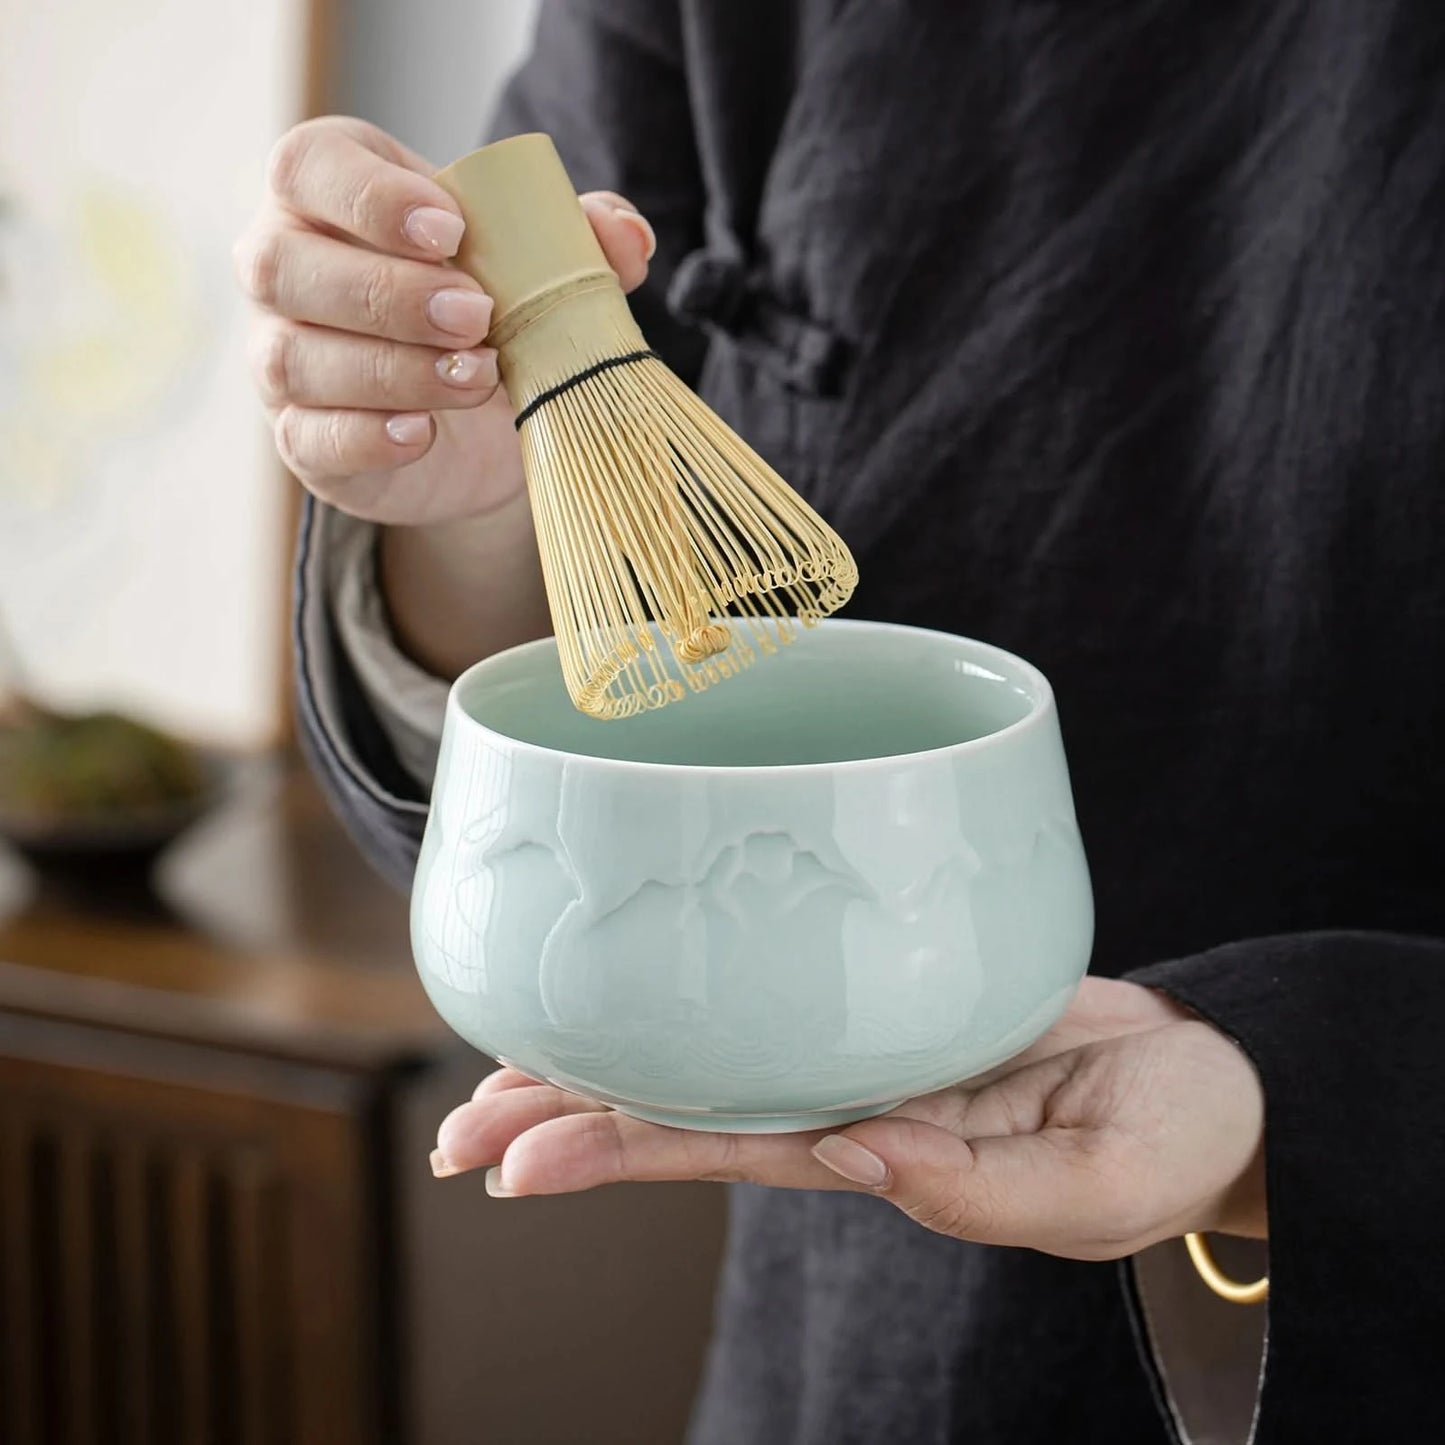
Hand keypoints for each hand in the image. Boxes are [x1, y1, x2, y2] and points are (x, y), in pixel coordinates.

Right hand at [235, 116, 655, 526]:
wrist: (471, 425)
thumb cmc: (483, 311)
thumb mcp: (530, 265)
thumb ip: (575, 240)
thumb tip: (629, 238)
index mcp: (327, 192)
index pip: (308, 168)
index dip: (370, 197)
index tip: (450, 230)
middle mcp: (282, 267)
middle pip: (284, 264)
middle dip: (387, 292)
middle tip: (477, 316)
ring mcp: (278, 357)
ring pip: (293, 356)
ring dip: (391, 369)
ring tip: (478, 377)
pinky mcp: (300, 439)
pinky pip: (308, 436)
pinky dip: (367, 436)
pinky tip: (423, 433)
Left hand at [431, 978, 1266, 1259]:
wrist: (1210, 1085)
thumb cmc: (1167, 1143)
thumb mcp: (1094, 1186)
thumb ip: (978, 1189)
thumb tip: (855, 1160)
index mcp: (886, 1154)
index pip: (722, 1153)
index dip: (614, 1154)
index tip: (509, 1160)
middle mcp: (851, 1100)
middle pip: (686, 1108)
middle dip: (570, 1115)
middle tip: (455, 1128)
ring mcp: (867, 1040)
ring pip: (715, 1049)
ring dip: (610, 1056)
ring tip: (501, 1064)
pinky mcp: (899, 984)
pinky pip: (784, 983)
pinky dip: (707, 980)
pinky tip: (650, 974)